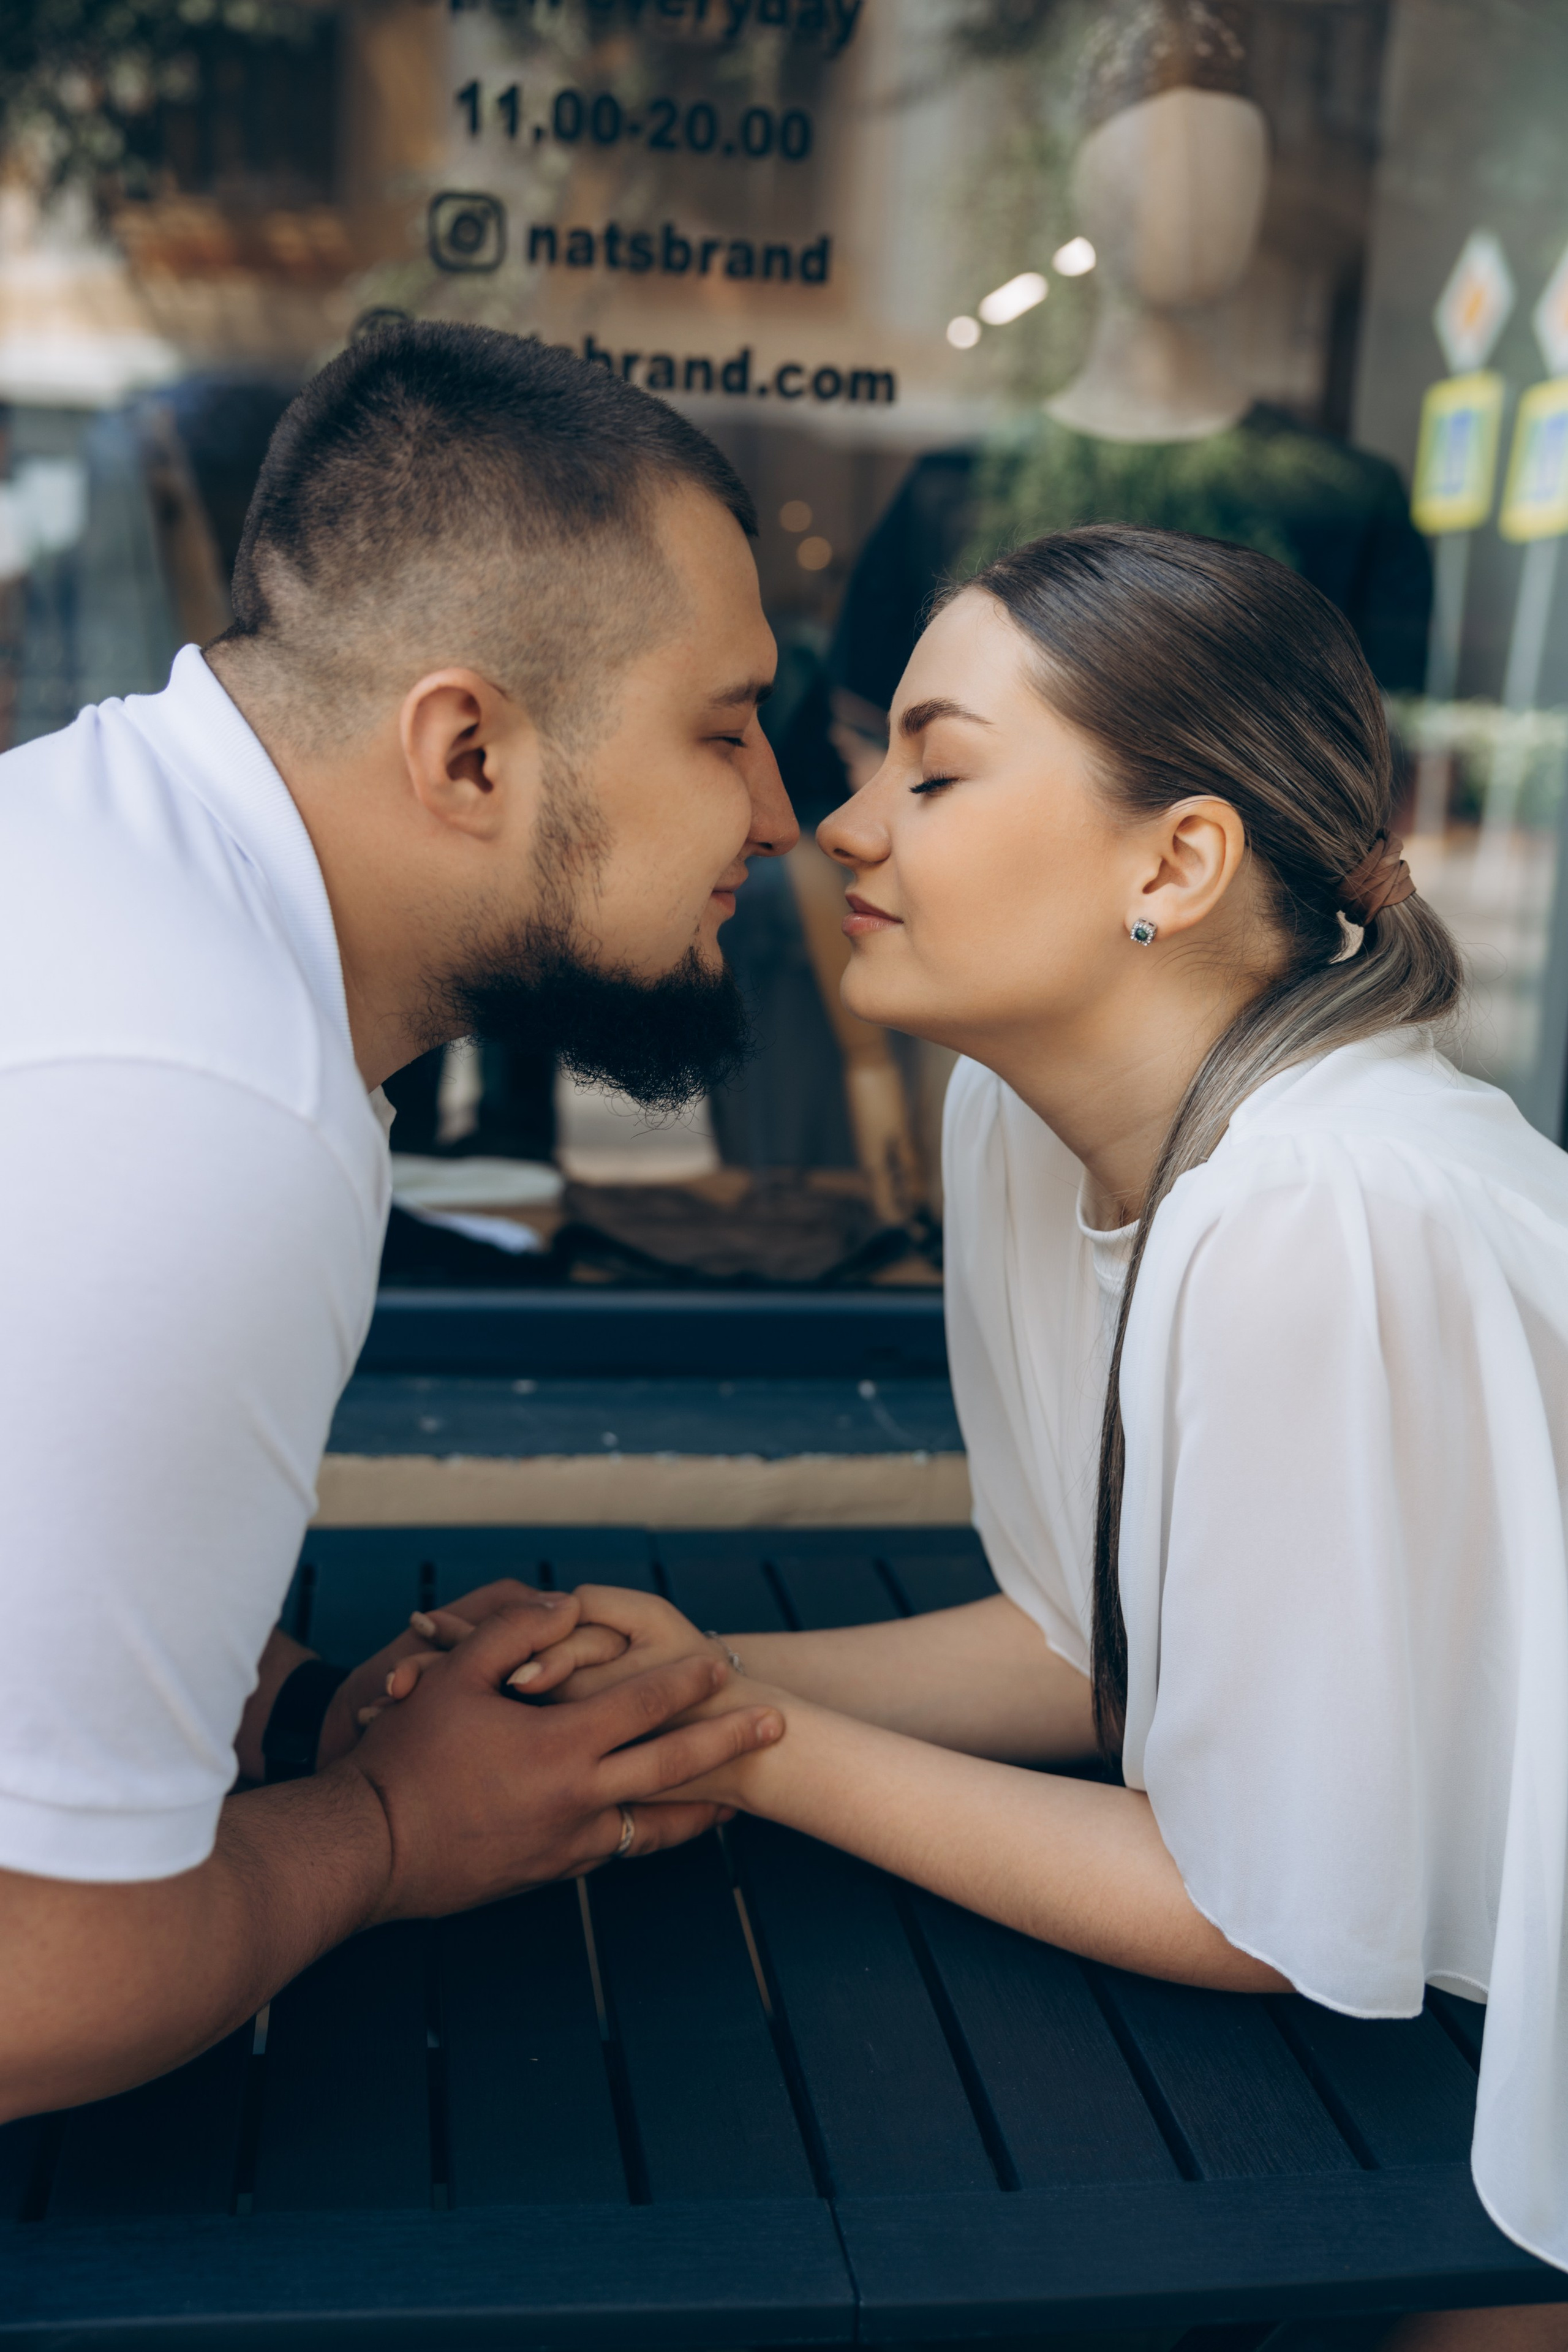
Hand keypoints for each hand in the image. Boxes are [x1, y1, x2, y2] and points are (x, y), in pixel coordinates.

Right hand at [340, 1593, 784, 1917]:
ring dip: (698, 1806)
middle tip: (777, 1725)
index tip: (722, 1662)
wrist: (368, 1850)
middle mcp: (577, 1800)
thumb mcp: (452, 1676)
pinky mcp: (550, 1873)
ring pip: (654, 1825)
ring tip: (735, 1798)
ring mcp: (567, 1844)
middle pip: (674, 1766)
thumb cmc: (403, 1755)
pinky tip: (657, 1824)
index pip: (642, 1703)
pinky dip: (644, 1833)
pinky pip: (613, 1848)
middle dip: (729, 1743)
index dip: (686, 1678)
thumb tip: (565, 1604)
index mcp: (559, 1746)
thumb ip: (515, 1632)